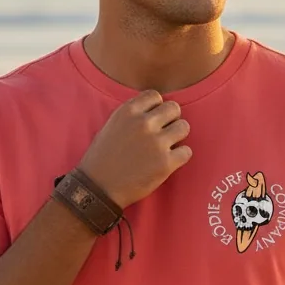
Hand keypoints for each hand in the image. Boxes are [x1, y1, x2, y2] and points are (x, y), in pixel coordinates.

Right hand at [77, 89, 191, 209]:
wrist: (98, 188)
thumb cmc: (102, 158)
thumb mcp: (111, 126)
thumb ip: (132, 115)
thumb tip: (154, 110)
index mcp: (128, 111)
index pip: (155, 96)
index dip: (156, 108)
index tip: (152, 120)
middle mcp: (143, 123)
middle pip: (174, 108)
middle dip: (171, 120)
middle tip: (163, 133)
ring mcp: (156, 143)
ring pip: (184, 127)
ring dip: (178, 137)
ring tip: (167, 147)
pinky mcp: (165, 163)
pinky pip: (187, 151)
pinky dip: (181, 157)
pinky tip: (169, 161)